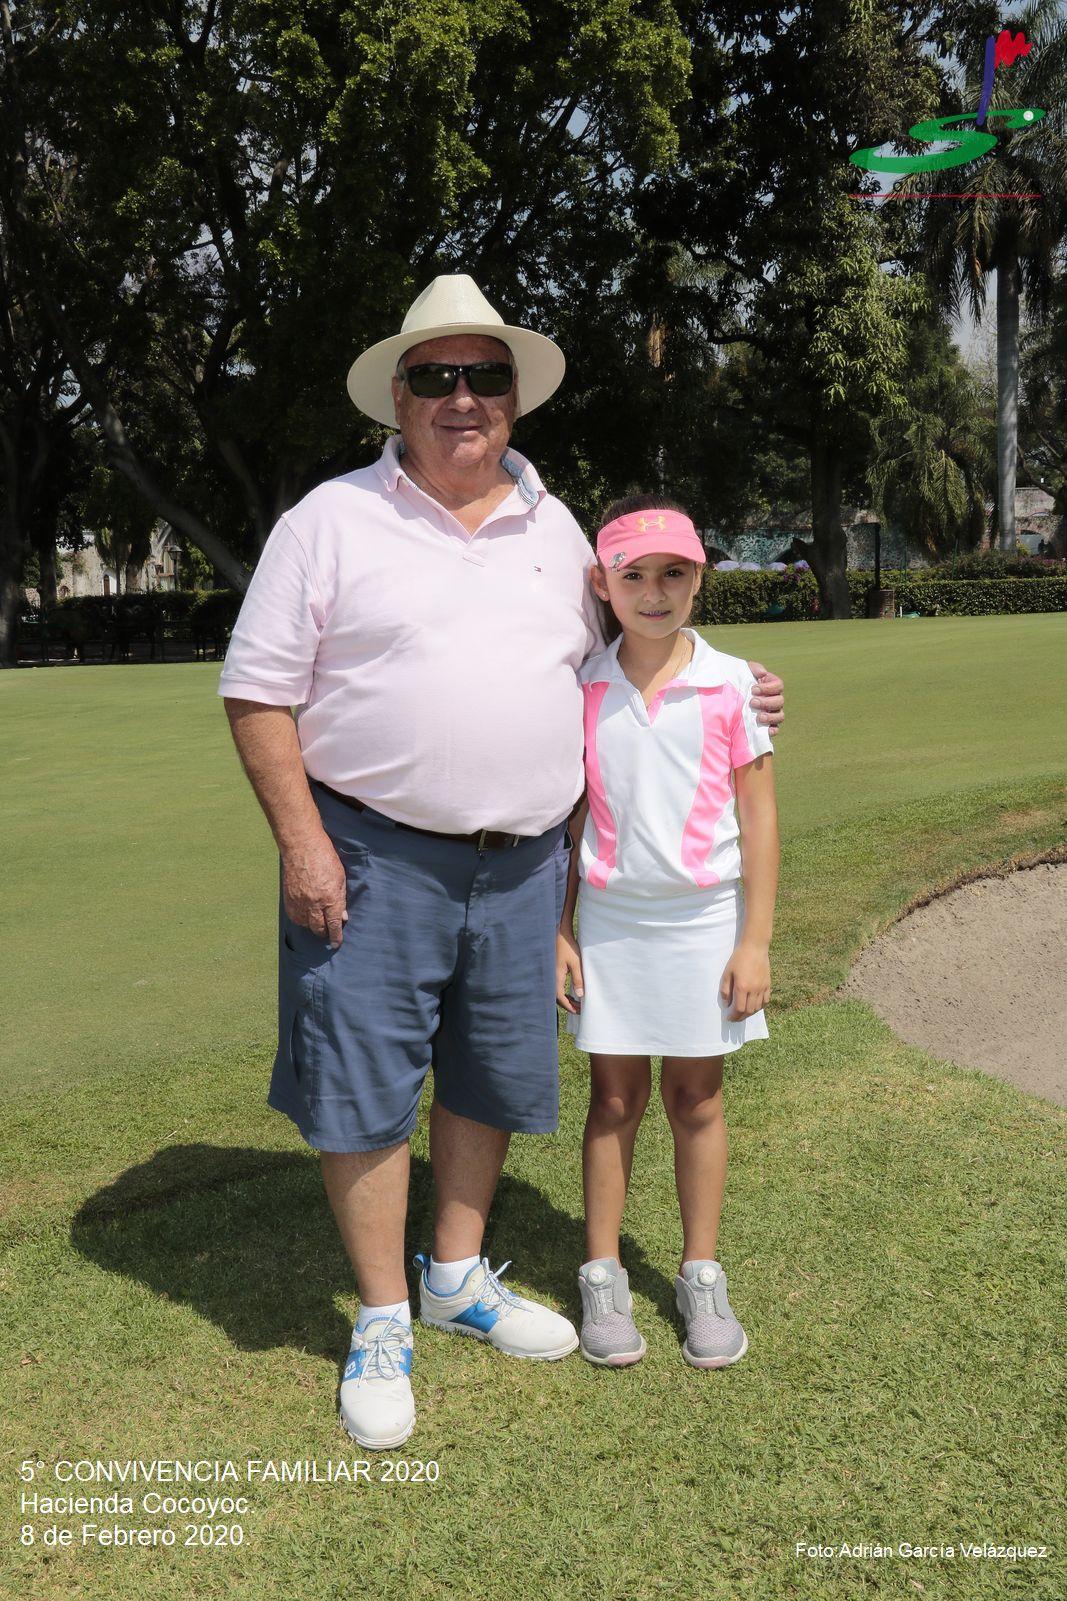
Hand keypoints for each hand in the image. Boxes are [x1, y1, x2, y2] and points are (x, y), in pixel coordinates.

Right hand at [282, 829, 348, 948]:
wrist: (301, 846)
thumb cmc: (325, 858)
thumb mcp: (341, 878)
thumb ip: (341, 898)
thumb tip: (342, 916)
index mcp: (330, 899)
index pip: (333, 925)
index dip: (335, 937)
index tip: (336, 943)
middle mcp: (314, 904)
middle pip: (318, 929)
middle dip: (324, 933)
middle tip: (327, 931)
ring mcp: (299, 902)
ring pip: (305, 925)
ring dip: (311, 925)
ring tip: (316, 920)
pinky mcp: (288, 899)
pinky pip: (294, 917)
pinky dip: (300, 919)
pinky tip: (305, 914)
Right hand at [556, 928, 583, 1012]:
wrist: (559, 933)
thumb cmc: (567, 947)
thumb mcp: (576, 963)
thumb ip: (578, 979)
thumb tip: (580, 995)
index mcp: (556, 978)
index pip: (561, 998)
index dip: (570, 1006)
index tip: (579, 1011)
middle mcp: (551, 978)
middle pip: (557, 997)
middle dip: (568, 1004)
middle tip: (579, 1009)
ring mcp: (551, 974)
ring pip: (556, 992)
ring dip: (566, 998)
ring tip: (576, 1002)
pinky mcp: (553, 970)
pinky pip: (556, 985)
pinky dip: (563, 991)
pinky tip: (570, 991)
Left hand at [720, 943, 770, 1020]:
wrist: (754, 948)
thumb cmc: (738, 959)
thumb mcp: (727, 973)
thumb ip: (725, 990)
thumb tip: (726, 1004)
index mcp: (742, 987)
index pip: (739, 1008)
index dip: (733, 1016)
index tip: (728, 1018)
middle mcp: (754, 989)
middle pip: (748, 1011)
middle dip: (740, 1017)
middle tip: (734, 1018)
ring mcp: (763, 988)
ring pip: (757, 1008)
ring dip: (749, 1013)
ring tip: (742, 1014)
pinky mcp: (768, 985)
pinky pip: (766, 1001)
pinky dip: (759, 1007)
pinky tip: (754, 1007)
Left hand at [746, 660, 783, 731]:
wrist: (729, 697)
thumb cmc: (739, 682)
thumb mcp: (744, 671)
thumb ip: (754, 668)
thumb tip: (763, 673)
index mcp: (771, 685)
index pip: (778, 686)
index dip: (768, 688)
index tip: (754, 689)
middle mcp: (774, 699)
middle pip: (780, 701)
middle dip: (767, 702)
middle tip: (752, 703)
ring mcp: (772, 713)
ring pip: (780, 715)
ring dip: (770, 717)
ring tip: (759, 717)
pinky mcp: (768, 724)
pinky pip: (775, 728)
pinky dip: (773, 730)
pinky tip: (767, 730)